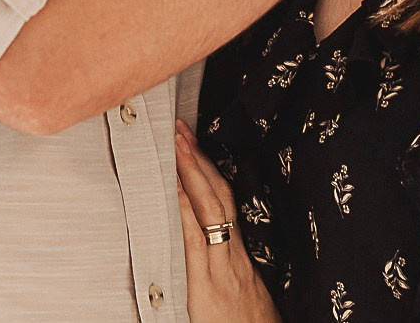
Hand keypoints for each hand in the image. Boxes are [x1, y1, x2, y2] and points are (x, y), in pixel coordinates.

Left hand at [176, 122, 279, 322]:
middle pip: (220, 195)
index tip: (196, 145)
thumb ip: (228, 268)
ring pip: (210, 209)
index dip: (211, 170)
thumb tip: (215, 249)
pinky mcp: (207, 285)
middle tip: (182, 130)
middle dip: (200, 159)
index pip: (226, 201)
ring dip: (191, 173)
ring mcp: (222, 266)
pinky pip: (196, 240)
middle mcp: (234, 253)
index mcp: (240, 253)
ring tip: (177, 145)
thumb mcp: (244, 290)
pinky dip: (185, 211)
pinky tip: (174, 190)